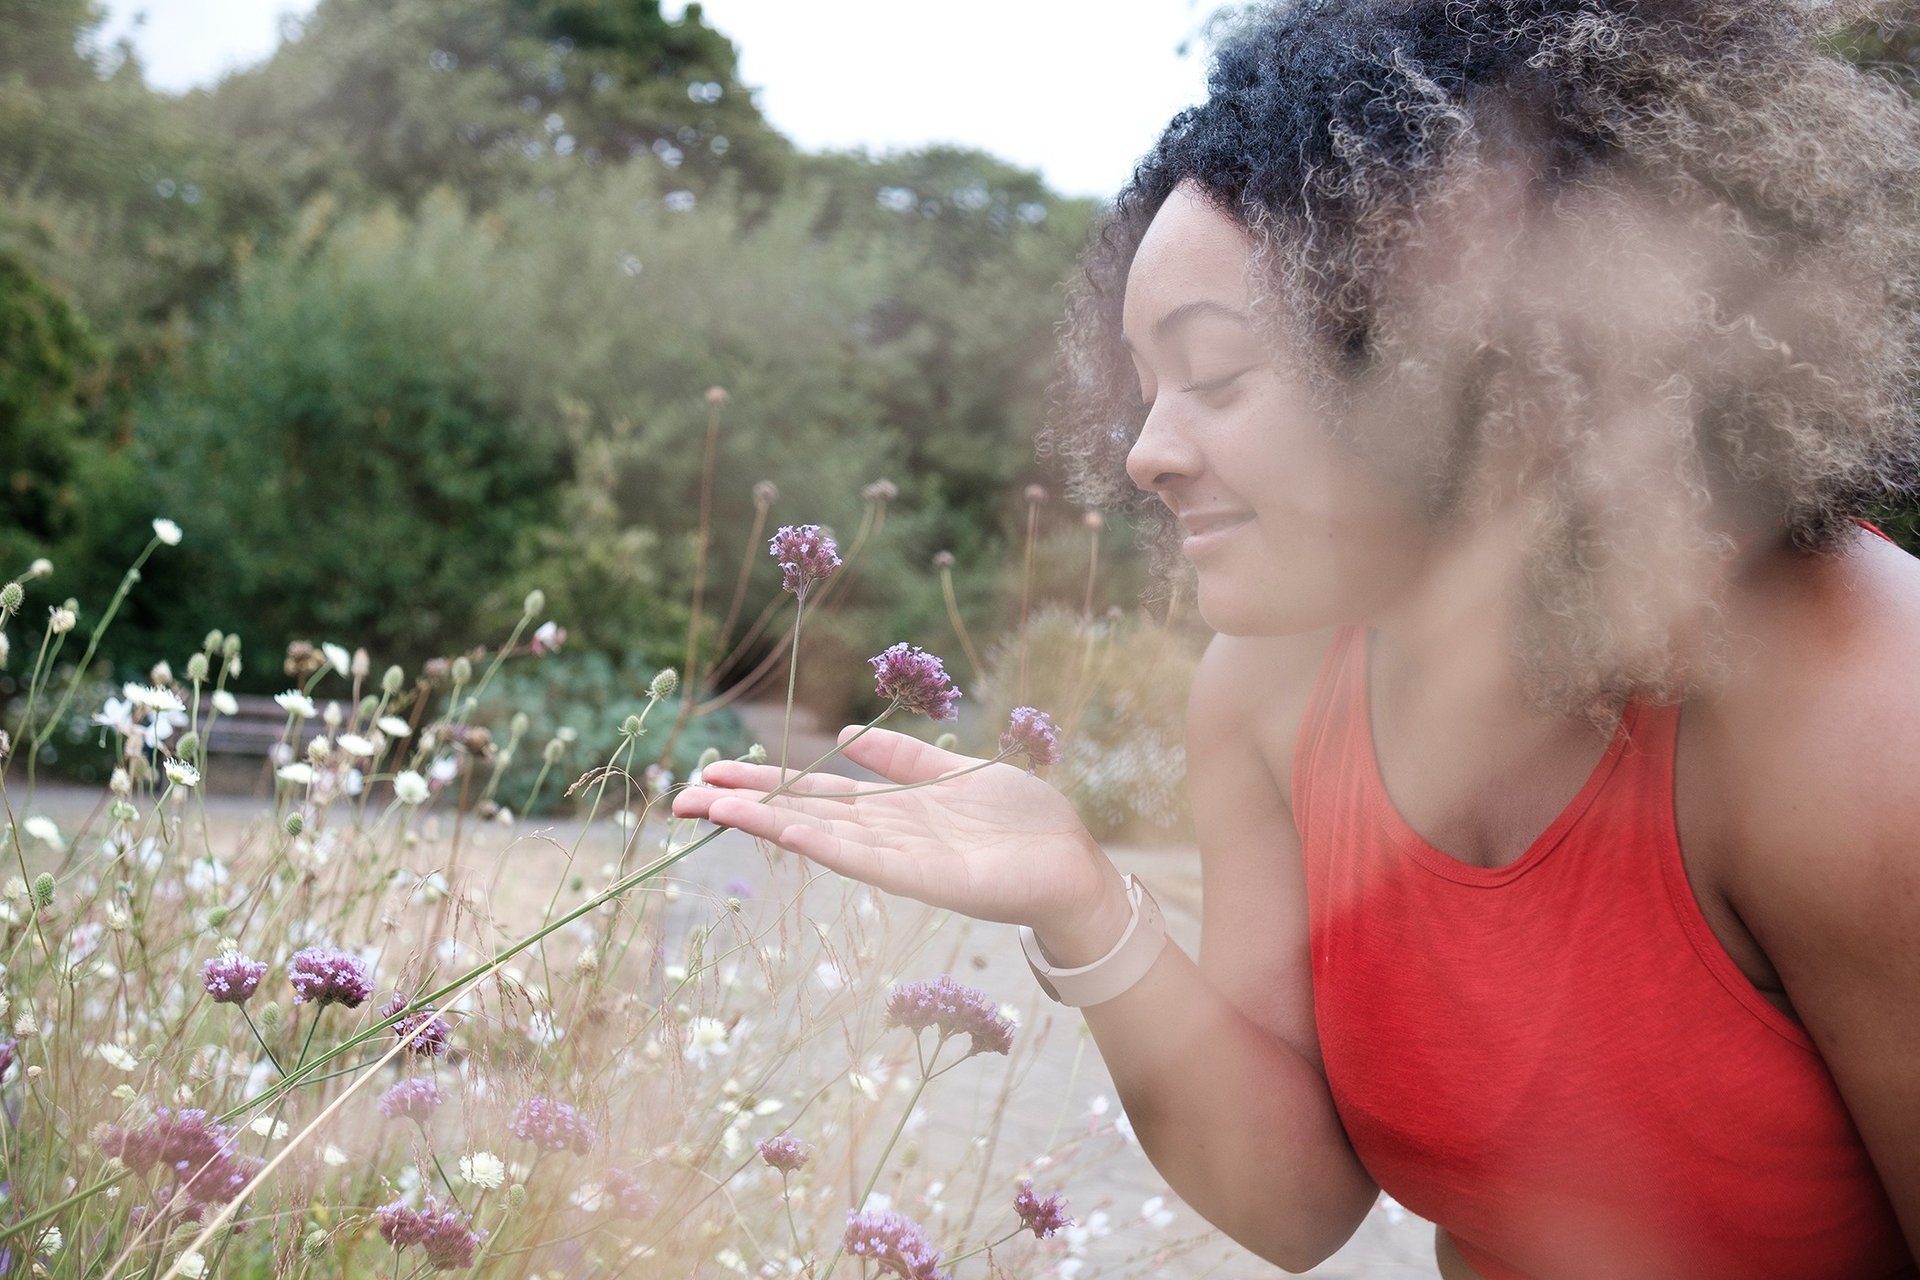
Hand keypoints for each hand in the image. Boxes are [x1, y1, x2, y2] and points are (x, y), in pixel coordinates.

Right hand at [670, 726, 1122, 938]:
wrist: (1073, 867)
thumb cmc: (1022, 823)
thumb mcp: (958, 772)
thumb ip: (905, 757)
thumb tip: (846, 734)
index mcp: (891, 811)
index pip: (813, 794)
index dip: (762, 784)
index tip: (712, 774)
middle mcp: (884, 837)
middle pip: (801, 815)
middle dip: (744, 805)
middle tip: (680, 797)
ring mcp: (898, 859)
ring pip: (818, 834)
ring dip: (766, 821)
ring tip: (712, 807)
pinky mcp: (923, 877)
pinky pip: (864, 857)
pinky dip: (823, 842)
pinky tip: (785, 829)